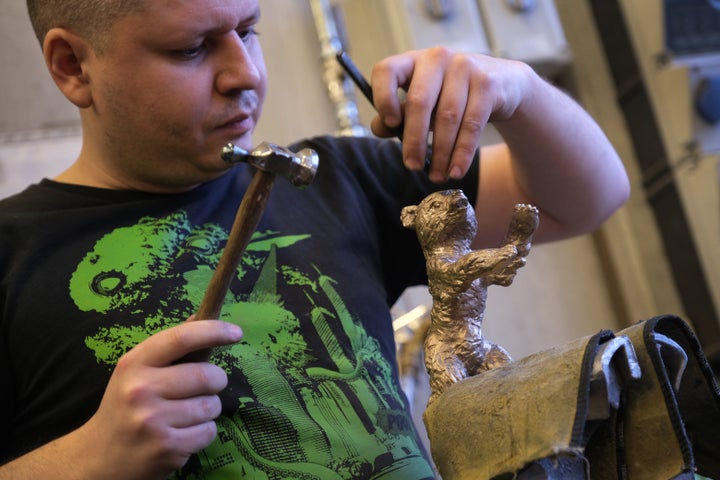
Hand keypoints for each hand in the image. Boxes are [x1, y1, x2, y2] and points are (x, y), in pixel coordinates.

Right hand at [78, 319, 241, 478]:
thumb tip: (198, 316)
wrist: (98, 457)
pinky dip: (204, 432)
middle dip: (216, 380)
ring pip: (211, 406)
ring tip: (186, 413)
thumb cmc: (126, 405)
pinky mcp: (166, 449)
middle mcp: (141, 390)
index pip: (181, 338)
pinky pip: (208, 432)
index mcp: (135, 364)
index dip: (214, 331)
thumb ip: (169, 347)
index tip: (236, 332)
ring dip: (209, 408)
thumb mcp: (137, 370)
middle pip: (206, 375)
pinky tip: (183, 433)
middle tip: (207, 385)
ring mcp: (153, 421)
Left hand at [368, 46, 532, 182]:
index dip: (383, 97)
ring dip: (440, 153)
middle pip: (419, 101)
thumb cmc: (452, 95)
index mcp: (412, 61)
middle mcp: (437, 58)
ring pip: (447, 117)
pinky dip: (462, 153)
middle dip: (414, 140)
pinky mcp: (487, 84)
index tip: (389, 124)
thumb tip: (378, 128)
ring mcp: (464, 67)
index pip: (386, 71)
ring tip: (436, 176)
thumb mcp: (424, 103)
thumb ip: (398, 116)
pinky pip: (471, 125)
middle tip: (412, 167)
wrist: (502, 84)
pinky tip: (455, 171)